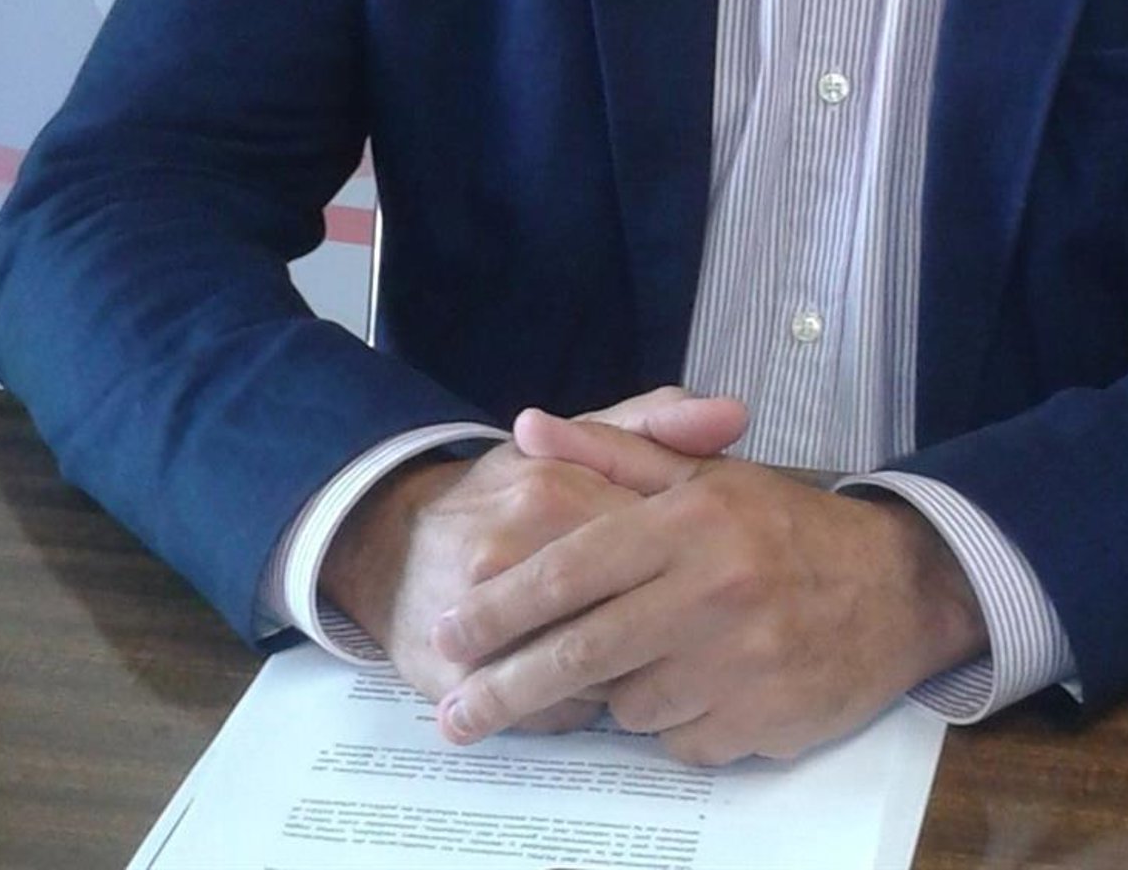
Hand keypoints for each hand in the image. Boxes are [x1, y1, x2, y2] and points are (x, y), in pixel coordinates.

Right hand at [320, 389, 744, 732]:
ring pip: (597, 670)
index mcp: (555, 487)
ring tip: (632, 654)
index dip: (688, 566)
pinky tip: (577, 683)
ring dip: (626, 672)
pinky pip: (557, 713)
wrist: (393, 544)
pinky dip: (580, 705)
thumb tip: (734, 414)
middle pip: (629, 611)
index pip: (656, 538)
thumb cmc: (510, 494)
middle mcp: (515, 547)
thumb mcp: (579, 442)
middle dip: (664, 629)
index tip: (702, 572)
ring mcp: (483, 617)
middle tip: (680, 625)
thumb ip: (657, 423)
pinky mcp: (462, 680)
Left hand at [430, 408, 986, 763]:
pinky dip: (674, 723)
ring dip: (614, 696)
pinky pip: (681, 741)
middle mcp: (711, 590)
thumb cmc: (784, 526)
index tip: (448, 633)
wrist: (895, 586)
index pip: (571, 567)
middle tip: (453, 715)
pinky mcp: (763, 722)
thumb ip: (611, 452)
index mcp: (690, 521)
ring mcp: (739, 663)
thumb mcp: (704, 475)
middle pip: (580, 653)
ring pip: (628, 705)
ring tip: (640, 663)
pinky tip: (698, 688)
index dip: (502, 606)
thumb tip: (526, 426)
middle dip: (504, 688)